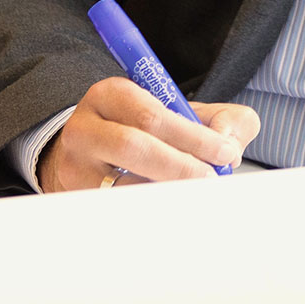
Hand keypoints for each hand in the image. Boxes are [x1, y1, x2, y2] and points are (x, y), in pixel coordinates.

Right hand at [38, 76, 257, 190]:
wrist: (89, 158)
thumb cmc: (145, 132)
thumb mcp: (180, 112)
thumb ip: (221, 119)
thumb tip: (230, 145)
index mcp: (110, 95)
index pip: (154, 116)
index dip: (194, 137)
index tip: (225, 153)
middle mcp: (84, 129)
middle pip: (134, 148)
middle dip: (181, 167)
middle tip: (211, 178)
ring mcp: (74, 168)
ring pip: (123, 186)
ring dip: (166, 191)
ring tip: (193, 193)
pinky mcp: (74, 198)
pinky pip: (116, 208)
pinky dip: (148, 208)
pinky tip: (170, 206)